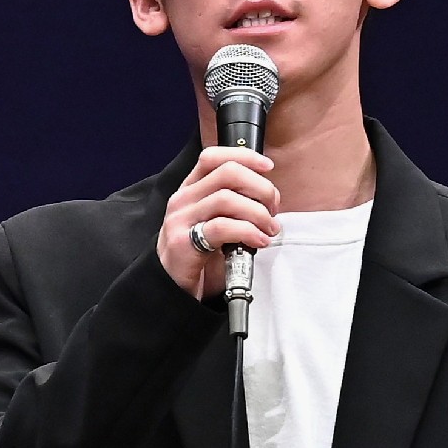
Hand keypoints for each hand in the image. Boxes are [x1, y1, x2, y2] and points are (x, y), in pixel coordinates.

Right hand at [157, 147, 279, 299]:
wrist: (173, 292)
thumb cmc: (199, 257)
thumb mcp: (213, 222)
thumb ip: (233, 205)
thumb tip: (267, 195)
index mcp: (190, 190)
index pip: (213, 157)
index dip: (244, 156)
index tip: (268, 167)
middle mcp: (183, 200)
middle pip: (227, 173)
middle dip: (260, 187)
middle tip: (273, 208)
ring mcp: (181, 220)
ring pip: (228, 198)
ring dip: (258, 213)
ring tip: (269, 229)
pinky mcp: (183, 242)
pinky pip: (222, 227)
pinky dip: (248, 232)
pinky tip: (258, 241)